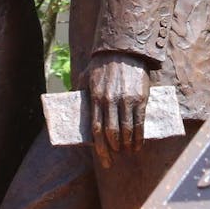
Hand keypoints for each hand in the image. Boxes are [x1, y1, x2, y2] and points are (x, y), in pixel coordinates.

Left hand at [87, 51, 151, 167]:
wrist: (124, 49)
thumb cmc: (102, 64)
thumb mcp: (85, 76)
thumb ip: (79, 92)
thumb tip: (70, 103)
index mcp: (95, 98)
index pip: (96, 129)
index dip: (100, 148)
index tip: (105, 159)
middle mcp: (110, 101)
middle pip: (111, 133)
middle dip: (114, 149)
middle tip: (116, 157)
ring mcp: (126, 100)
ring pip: (126, 130)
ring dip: (127, 145)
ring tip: (128, 152)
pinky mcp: (140, 98)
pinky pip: (140, 122)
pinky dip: (139, 137)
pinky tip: (138, 144)